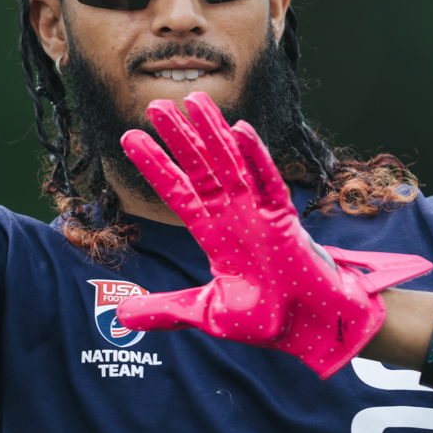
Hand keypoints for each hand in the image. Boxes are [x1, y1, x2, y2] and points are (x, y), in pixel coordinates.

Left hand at [116, 92, 432, 378]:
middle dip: (180, 137)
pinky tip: (240, 130)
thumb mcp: (207, 313)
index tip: (130, 139)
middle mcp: (234, 216)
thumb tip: (122, 315)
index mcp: (214, 234)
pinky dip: (256, 156)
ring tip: (194, 100)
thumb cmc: (268, 321)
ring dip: (213, 133)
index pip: (178, 193)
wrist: (310, 332)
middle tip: (156, 106)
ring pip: (232, 164)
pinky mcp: (285, 219)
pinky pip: (269, 182)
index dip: (156, 166)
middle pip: (201, 168)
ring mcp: (259, 214)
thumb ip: (167, 310)